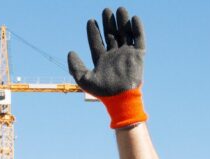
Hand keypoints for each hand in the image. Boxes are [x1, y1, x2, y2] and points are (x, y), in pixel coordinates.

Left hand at [67, 7, 147, 128]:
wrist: (121, 99)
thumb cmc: (103, 92)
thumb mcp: (84, 80)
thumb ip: (75, 67)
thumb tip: (70, 52)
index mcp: (102, 60)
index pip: (97, 42)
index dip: (93, 31)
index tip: (90, 21)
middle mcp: (114, 55)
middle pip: (111, 35)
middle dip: (108, 23)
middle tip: (106, 10)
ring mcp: (127, 54)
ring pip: (125, 34)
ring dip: (122, 22)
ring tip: (119, 9)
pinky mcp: (138, 55)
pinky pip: (139, 39)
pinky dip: (137, 29)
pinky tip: (133, 18)